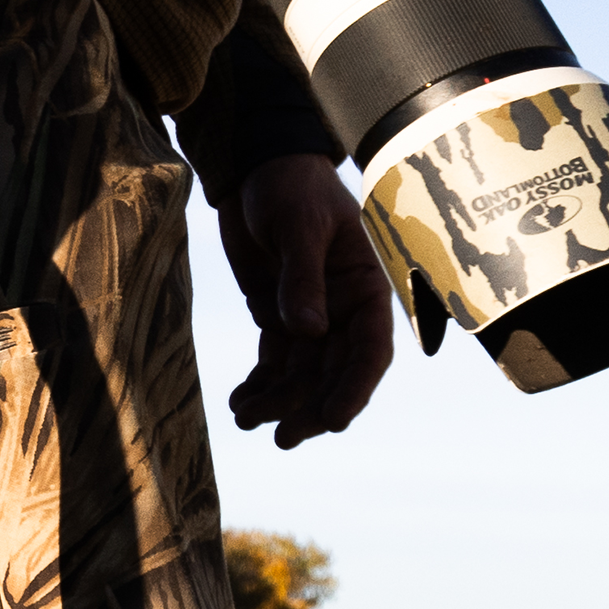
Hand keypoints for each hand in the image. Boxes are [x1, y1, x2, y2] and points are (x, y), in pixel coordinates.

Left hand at [220, 154, 394, 447]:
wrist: (256, 170)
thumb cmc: (289, 186)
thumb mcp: (298, 224)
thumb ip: (303, 277)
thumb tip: (308, 331)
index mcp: (365, 288)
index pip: (369, 350)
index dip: (355, 388)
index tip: (335, 421)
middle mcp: (343, 311)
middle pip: (333, 374)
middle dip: (310, 408)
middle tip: (282, 437)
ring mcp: (311, 319)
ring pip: (300, 377)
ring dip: (277, 403)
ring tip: (246, 417)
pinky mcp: (279, 320)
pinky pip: (273, 365)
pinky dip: (258, 386)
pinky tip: (240, 402)